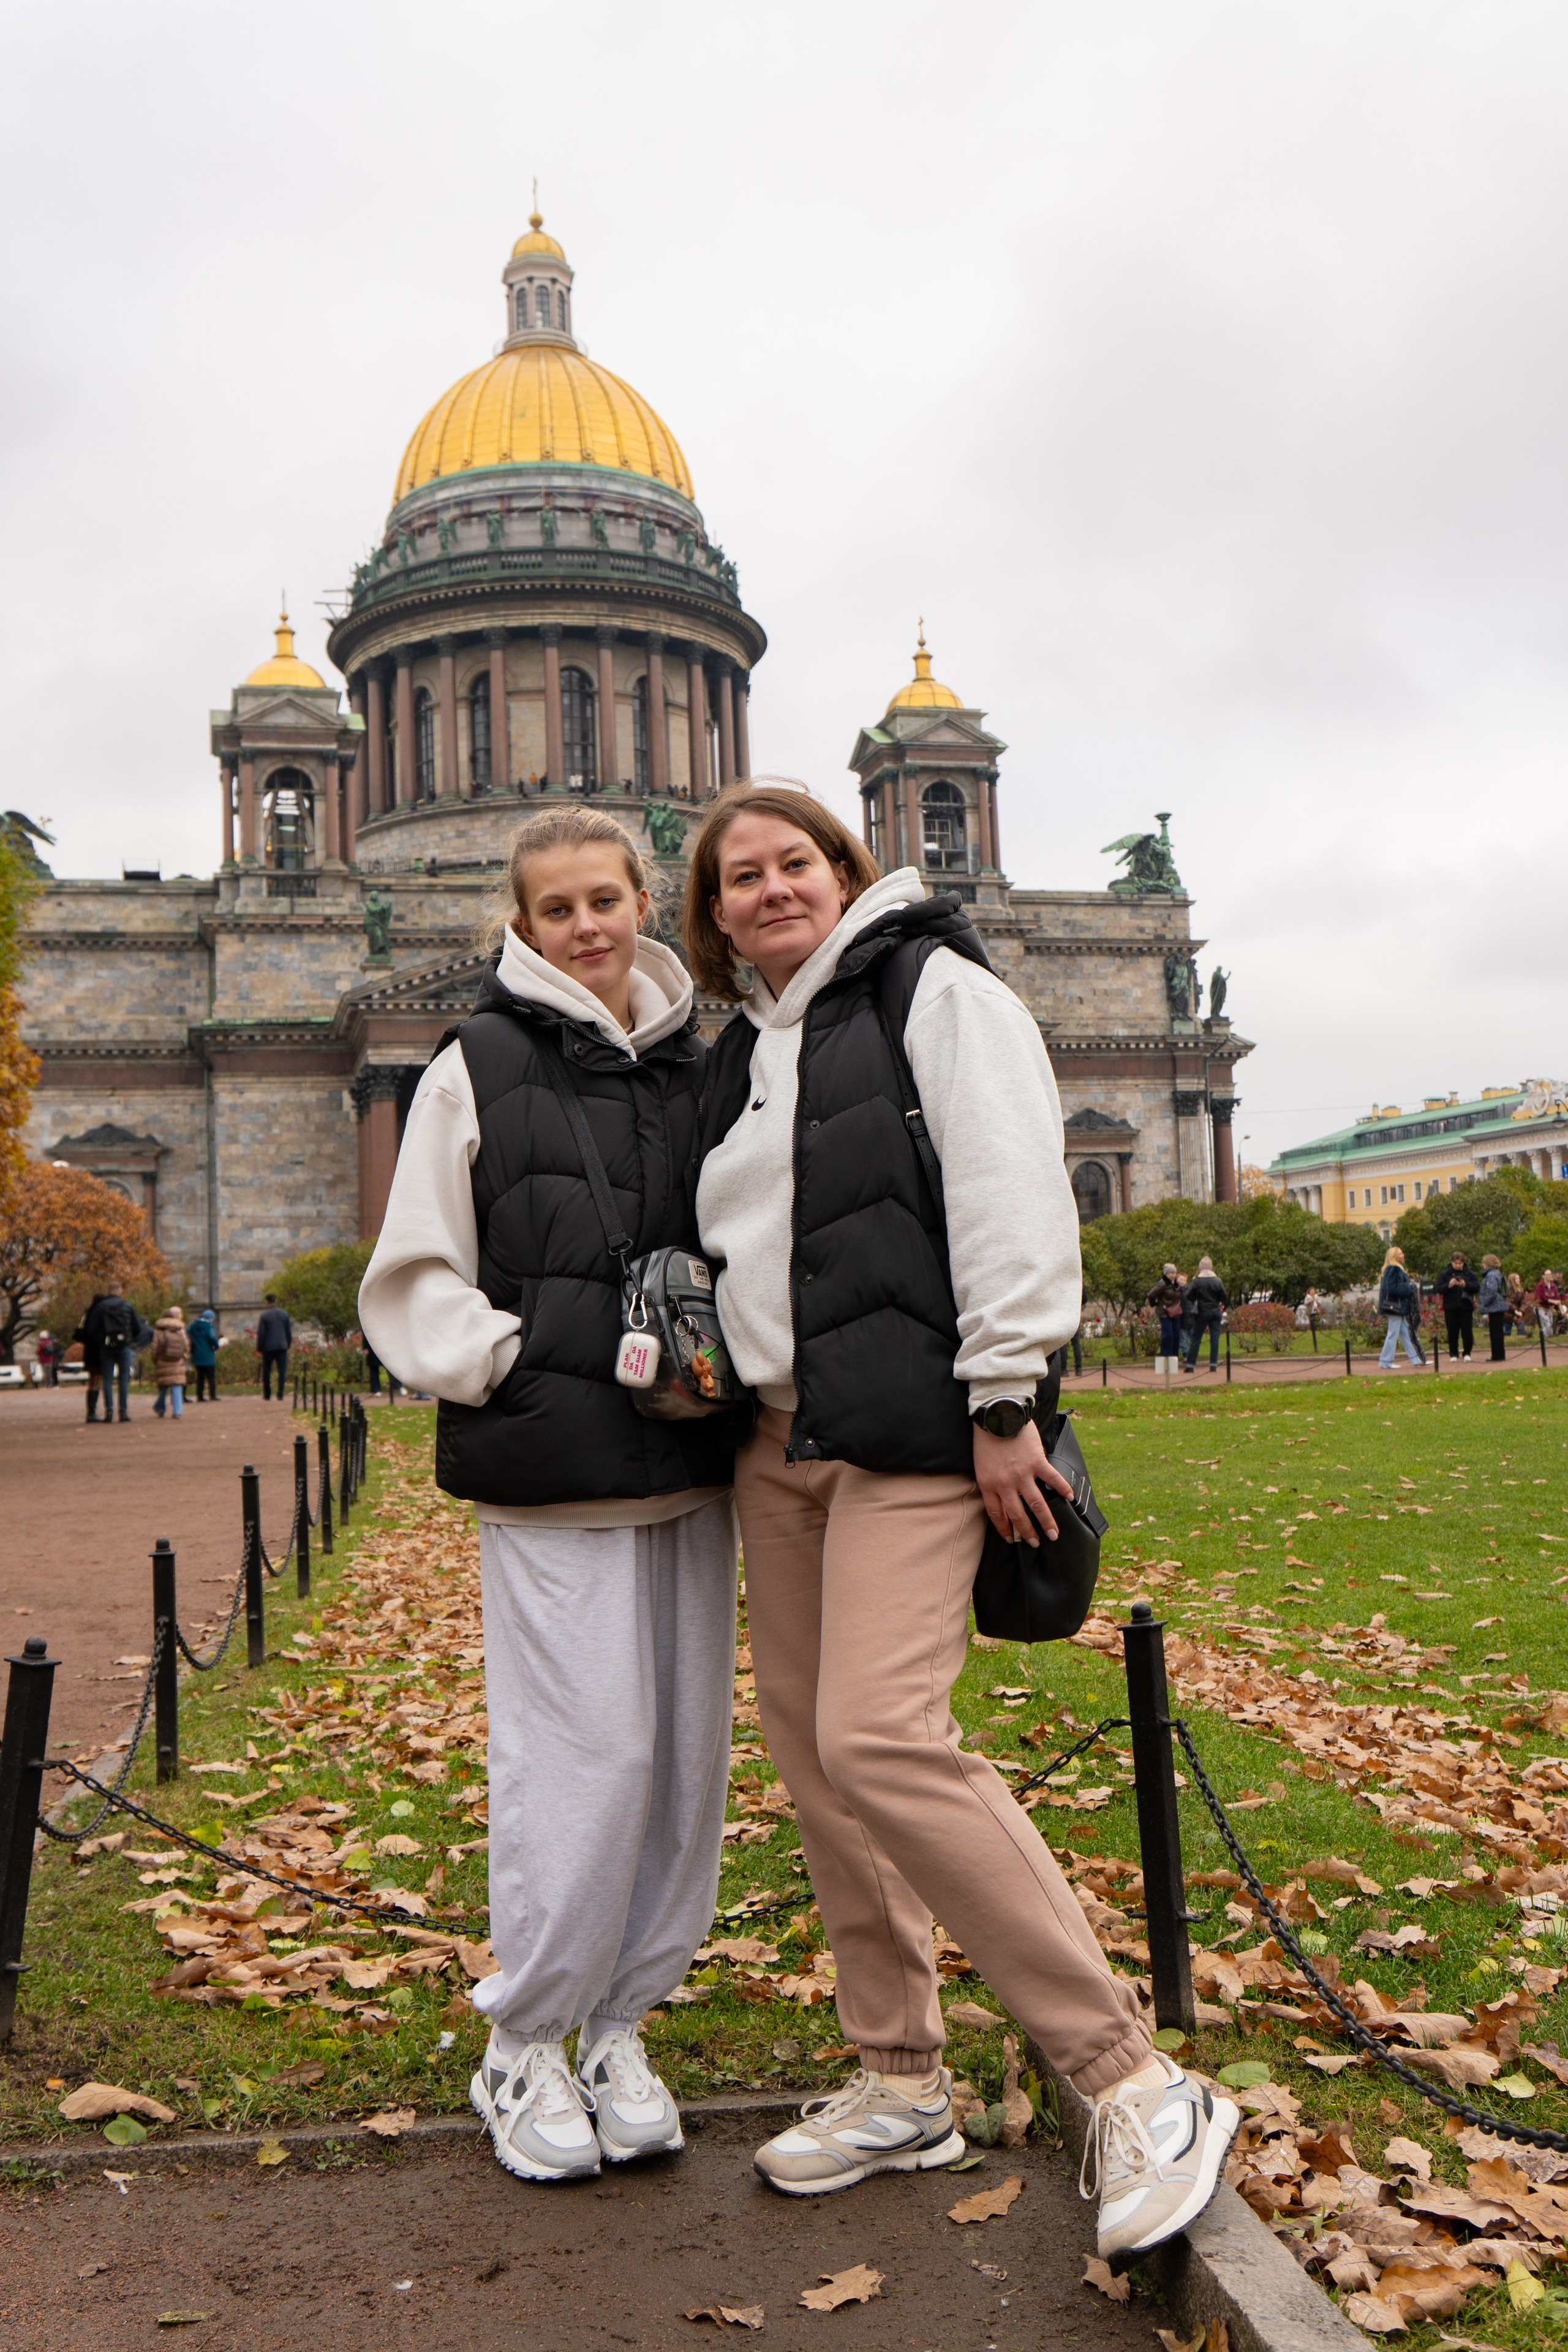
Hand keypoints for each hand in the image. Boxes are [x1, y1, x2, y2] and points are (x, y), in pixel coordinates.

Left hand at [973, 1417, 1073, 1547]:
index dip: (1005, 1529)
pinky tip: (1070, 1499)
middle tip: (1035, 1543)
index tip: (1012, 1539)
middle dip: (1027, 1532)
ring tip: (1053, 1534)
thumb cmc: (986, 1440)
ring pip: (1036, 1504)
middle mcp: (1006, 1484)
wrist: (997, 1416)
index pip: (997, 1514)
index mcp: (989, 1485)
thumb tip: (1004, 1499)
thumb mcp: (981, 1466)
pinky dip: (1062, 1489)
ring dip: (1046, 1521)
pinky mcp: (1037, 1461)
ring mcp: (1022, 1473)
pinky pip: (1052, 1479)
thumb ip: (992, 1483)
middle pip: (1017, 1514)